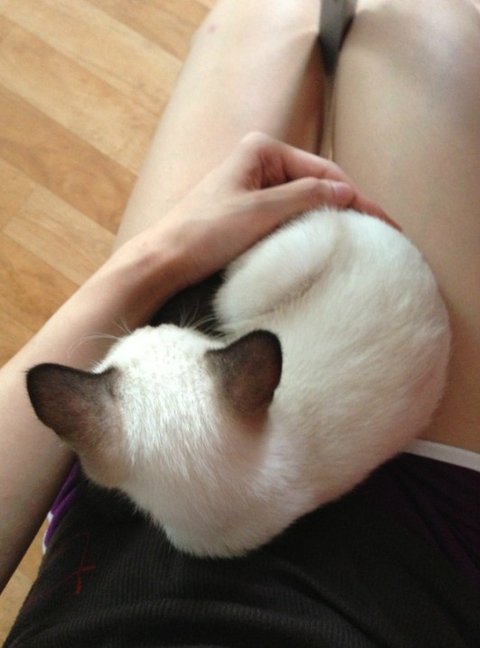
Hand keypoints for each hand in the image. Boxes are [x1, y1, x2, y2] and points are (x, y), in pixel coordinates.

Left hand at [138, 132, 395, 287]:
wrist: (165, 260)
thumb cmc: (205, 233)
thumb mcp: (261, 212)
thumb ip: (306, 197)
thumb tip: (348, 193)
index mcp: (262, 150)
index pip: (324, 172)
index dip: (357, 197)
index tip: (383, 223)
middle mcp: (259, 162)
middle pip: (317, 184)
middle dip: (348, 206)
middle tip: (380, 232)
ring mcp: (254, 186)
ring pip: (305, 201)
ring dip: (331, 217)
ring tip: (361, 238)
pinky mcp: (248, 210)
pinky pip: (288, 214)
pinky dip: (309, 226)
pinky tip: (326, 239)